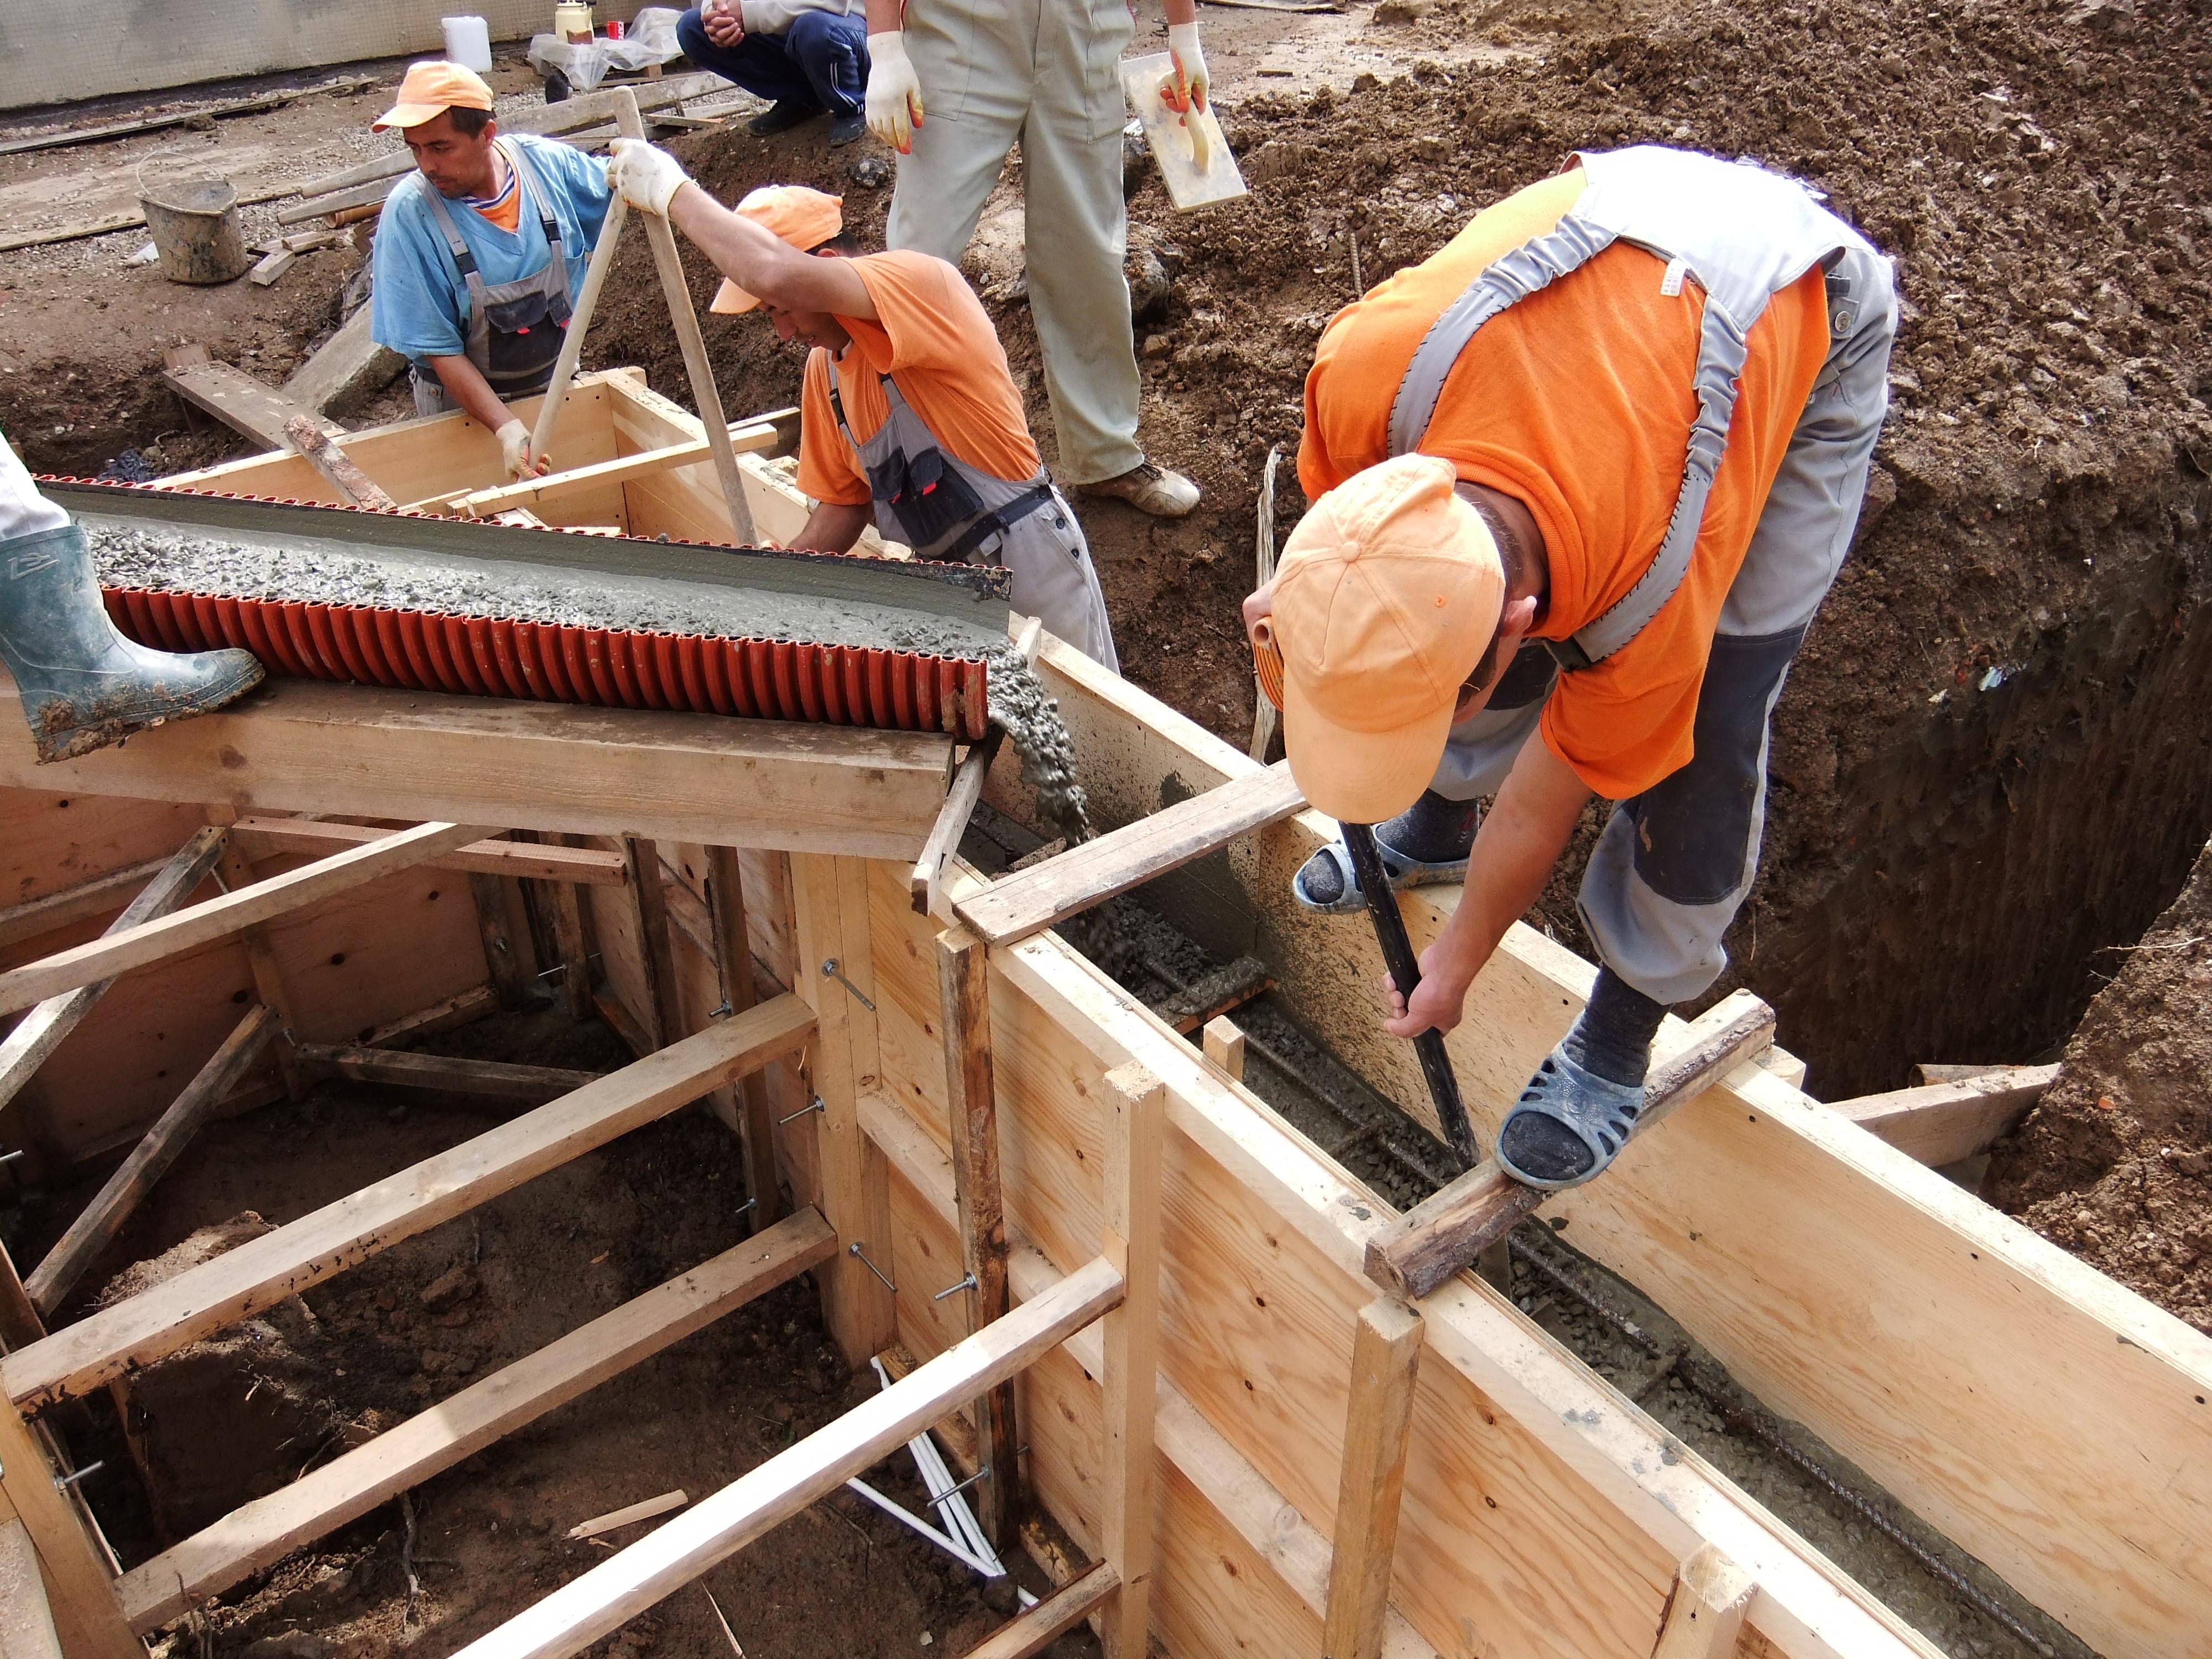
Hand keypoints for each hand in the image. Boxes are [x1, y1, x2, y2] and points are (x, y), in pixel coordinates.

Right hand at [495, 419, 549, 481]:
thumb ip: (526, 473)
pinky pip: (545, 463)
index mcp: (516, 476)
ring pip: (543, 472)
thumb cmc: (512, 448)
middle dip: (541, 475)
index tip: (541, 482)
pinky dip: (546, 461)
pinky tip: (544, 456)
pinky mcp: (538, 459)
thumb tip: (537, 480)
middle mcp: (525, 473)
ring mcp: (532, 466)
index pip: (527, 485)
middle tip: (541, 467)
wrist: (516, 433)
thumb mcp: (517, 463)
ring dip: (545, 468)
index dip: (535, 485)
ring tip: (542, 461)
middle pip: (537, 480)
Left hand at [606, 137, 689, 215]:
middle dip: (616, 169)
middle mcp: (623, 159)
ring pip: (610, 178)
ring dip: (615, 181)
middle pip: (611, 163)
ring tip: (626, 186)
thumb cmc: (669, 174)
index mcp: (632, 147)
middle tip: (626, 175)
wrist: (669, 192)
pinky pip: (619, 192)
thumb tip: (644, 159)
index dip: (616, 151)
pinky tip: (636, 196)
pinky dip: (625, 194)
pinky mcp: (621, 190)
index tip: (618, 156)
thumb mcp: (658, 156)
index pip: (614, 145)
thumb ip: (644, 156)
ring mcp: (620, 175)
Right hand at [701, 0, 741, 45]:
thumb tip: (724, 10)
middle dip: (726, 28)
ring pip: (721, 40)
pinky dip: (736, 40)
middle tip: (736, 23)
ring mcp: (715, 38)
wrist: (731, 16)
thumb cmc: (724, 8)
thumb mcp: (722, 1)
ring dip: (731, 35)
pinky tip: (741, 33)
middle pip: (714, 31)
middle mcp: (709, 30)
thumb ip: (721, 3)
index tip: (729, 15)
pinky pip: (728, 44)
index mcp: (706, 19)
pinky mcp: (722, 43)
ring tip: (739, 28)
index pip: (707, 19)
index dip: (719, 19)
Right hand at [865, 31, 924, 153]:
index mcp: (896, 102)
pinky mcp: (868, 102)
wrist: (885, 57)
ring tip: (894, 143)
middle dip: (895, 143)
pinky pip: (870, 123)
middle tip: (902, 150)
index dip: (904, 141)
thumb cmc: (903, 71)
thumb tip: (918, 126)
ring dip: (886, 139)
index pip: (899, 129)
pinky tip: (883, 133)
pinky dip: (876, 131)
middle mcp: (882, 106)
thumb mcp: (914, 88)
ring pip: (878, 129)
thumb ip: (916, 108)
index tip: (908, 150)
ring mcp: (873, 105)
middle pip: (888, 132)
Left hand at [1165, 21, 1208, 113]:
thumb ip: (1184, 94)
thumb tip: (1183, 110)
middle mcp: (1197, 85)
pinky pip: (1177, 87)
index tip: (1180, 122)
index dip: (1191, 117)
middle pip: (1188, 103)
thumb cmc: (1187, 56)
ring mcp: (1190, 80)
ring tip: (1164, 90)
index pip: (1199, 108)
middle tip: (1167, 100)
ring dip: (1171, 95)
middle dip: (1176, 103)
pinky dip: (1170, 87)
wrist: (1183, 37)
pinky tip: (1165, 84)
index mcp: (1202, 87)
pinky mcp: (1183, 75)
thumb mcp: (1185, 77)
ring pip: (1181, 95)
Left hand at [1380, 943, 1472, 1039]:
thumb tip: (1390, 1027)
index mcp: (1443, 1021)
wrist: (1443, 966)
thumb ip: (1403, 1030)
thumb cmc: (1440, 993)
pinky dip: (1392, 981)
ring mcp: (1426, 990)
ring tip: (1398, 993)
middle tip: (1401, 1006)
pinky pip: (1397, 981)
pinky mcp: (1417, 975)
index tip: (1404, 1024)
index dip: (1411, 1029)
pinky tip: (1394, 981)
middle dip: (1398, 1010)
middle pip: (1407, 1014)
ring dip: (1394, 996)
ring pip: (1401, 997)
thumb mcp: (1419, 1021)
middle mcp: (1436, 1006)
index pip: (1423, 1032)